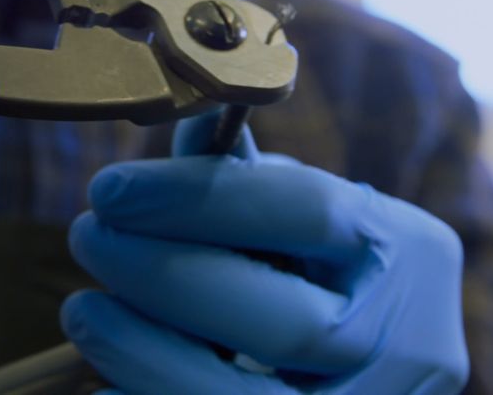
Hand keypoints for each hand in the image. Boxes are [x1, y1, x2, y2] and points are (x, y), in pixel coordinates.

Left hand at [61, 112, 468, 393]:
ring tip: (84, 310)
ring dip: (147, 352)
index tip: (110, 190)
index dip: (201, 199)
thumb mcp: (306, 223)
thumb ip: (245, 182)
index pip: (309, 214)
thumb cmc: (332, 278)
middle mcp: (408, 343)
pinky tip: (106, 383)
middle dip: (167, 276)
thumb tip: (182, 124)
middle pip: (285, 321)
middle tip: (89, 238)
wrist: (382, 367)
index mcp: (407, 254)